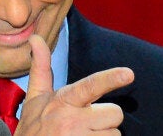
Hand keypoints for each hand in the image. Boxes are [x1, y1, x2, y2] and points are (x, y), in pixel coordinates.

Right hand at [15, 35, 133, 134]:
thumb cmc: (33, 127)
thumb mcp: (35, 98)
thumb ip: (41, 67)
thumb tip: (35, 37)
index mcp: (63, 101)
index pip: (90, 86)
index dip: (110, 79)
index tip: (129, 74)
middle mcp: (71, 121)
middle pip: (115, 113)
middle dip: (105, 119)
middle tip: (86, 124)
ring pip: (115, 135)